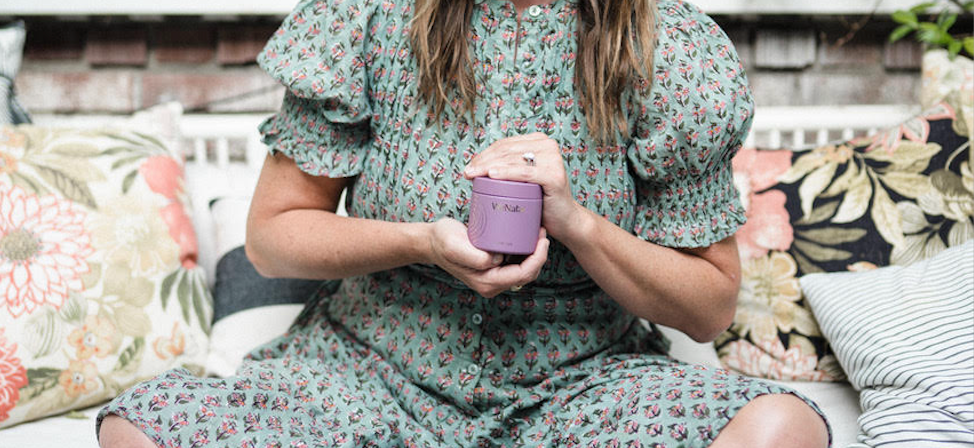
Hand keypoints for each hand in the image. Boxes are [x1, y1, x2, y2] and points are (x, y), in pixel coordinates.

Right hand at [427, 218, 549, 297]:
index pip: (523, 274)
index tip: (542, 238)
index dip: (538, 257)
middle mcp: (492, 284)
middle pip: (527, 274)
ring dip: (534, 254)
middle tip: (543, 232)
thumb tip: (498, 259)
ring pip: (523, 270)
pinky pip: (516, 264)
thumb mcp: (455, 246)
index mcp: (487, 282)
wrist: (431, 242)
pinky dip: (525, 252)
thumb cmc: (442, 241)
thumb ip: (475, 257)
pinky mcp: (493, 269)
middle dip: (540, 255)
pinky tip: (527, 237)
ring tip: (538, 233)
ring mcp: (493, 278)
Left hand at [463, 132, 583, 241]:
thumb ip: (510, 165)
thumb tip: (478, 164)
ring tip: (473, 175)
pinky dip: (507, 173)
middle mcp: (548, 146)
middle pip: (507, 150)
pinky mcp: (554, 175)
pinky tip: (492, 175)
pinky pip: (524, 172)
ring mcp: (553, 159)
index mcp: (540, 142)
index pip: (505, 144)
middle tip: (467, 173)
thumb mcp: (524, 178)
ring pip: (512, 160)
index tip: (469, 167)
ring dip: (489, 166)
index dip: (484, 154)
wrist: (564, 220)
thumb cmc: (541, 200)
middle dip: (483, 160)